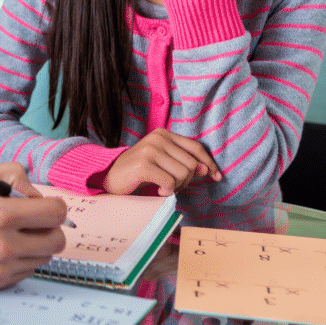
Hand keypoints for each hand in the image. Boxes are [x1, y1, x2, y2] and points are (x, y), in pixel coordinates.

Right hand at [0, 163, 66, 289]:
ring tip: (16, 234)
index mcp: (2, 214)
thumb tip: (38, 196)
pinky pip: (26, 270)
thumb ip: (16, 175)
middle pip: (56, 241)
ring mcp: (0, 267)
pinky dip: (21, 258)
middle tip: (35, 221)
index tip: (48, 206)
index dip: (56, 206)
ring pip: (43, 258)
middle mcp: (4, 244)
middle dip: (51, 228)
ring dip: (36, 244)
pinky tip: (4, 247)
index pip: (55, 213)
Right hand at [102, 128, 221, 195]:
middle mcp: (157, 138)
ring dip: (176, 187)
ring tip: (163, 187)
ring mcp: (150, 150)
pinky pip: (170, 182)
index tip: (216, 176)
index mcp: (163, 134)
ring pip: (183, 174)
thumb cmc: (137, 172)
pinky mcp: (143, 164)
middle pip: (191, 164)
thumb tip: (205, 169)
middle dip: (186, 181)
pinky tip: (157, 190)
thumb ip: (183, 163)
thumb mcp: (163, 164)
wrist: (108, 177)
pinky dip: (167, 191)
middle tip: (172, 186)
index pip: (196, 147)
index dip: (208, 163)